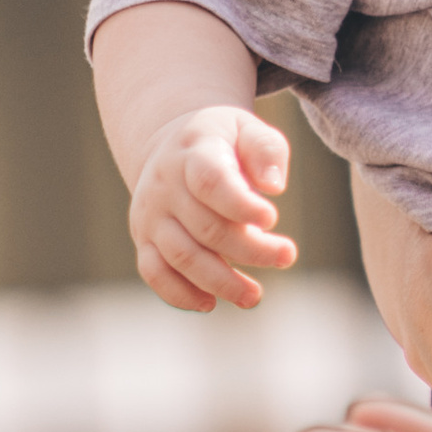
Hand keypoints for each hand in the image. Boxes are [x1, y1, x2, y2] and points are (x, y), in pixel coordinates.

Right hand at [128, 104, 297, 311]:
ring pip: (180, 256)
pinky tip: (210, 303)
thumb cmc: (224, 141)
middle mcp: (165, 185)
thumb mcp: (249, 129)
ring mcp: (151, 215)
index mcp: (193, 153)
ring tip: (254, 295)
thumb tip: (274, 186)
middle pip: (205, 227)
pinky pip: (154, 272)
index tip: (273, 219)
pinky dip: (180, 294)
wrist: (174, 147)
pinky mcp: (144, 239)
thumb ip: (266, 150)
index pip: (211, 182)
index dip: (241, 205)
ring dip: (219, 281)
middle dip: (250, 249)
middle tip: (286, 255)